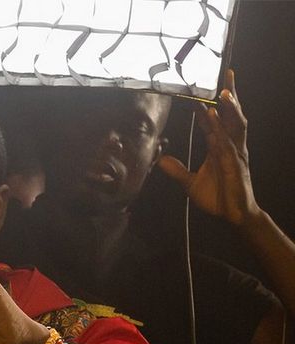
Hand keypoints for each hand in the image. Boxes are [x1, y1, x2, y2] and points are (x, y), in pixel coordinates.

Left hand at [157, 69, 258, 226]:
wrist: (233, 215)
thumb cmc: (218, 196)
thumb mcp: (190, 183)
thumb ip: (177, 170)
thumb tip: (162, 160)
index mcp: (219, 148)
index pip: (213, 121)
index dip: (207, 105)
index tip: (199, 89)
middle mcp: (230, 146)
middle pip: (231, 116)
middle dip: (229, 96)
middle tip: (226, 74)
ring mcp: (235, 154)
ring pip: (234, 126)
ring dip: (229, 108)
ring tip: (224, 91)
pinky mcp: (235, 166)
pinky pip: (228, 146)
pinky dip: (222, 132)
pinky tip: (216, 121)